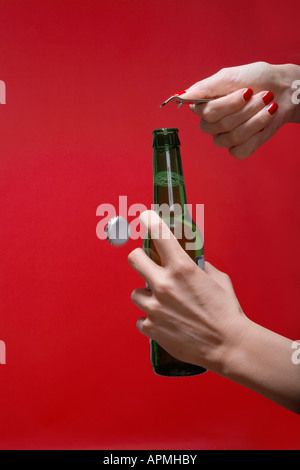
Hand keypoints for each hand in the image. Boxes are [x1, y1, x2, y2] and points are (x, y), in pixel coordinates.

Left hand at [128, 210, 248, 372]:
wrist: (228, 345)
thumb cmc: (226, 312)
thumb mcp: (218, 280)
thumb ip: (200, 267)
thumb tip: (192, 262)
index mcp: (182, 268)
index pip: (159, 234)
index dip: (149, 221)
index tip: (145, 217)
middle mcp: (164, 285)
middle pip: (134, 258)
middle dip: (140, 258)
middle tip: (148, 264)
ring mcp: (155, 307)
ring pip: (136, 292)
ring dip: (147, 295)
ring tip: (163, 303)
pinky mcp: (151, 328)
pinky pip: (141, 319)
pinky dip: (150, 319)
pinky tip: (165, 322)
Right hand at [179, 62, 299, 157]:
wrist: (283, 89)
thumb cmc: (257, 79)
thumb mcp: (229, 76)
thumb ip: (203, 87)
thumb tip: (180, 96)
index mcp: (206, 106)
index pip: (206, 113)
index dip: (228, 104)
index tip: (247, 91)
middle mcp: (213, 123)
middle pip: (220, 126)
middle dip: (246, 110)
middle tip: (261, 95)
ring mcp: (225, 138)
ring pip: (232, 137)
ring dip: (255, 120)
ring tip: (267, 104)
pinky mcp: (239, 148)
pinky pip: (240, 150)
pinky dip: (257, 136)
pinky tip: (265, 121)